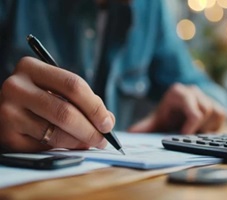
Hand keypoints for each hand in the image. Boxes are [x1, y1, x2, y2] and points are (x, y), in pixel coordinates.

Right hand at [0, 57, 114, 151]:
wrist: (6, 109)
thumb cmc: (40, 97)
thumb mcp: (57, 89)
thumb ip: (83, 101)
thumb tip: (107, 122)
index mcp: (31, 67)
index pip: (73, 85)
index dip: (95, 106)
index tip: (107, 122)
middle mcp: (16, 87)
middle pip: (65, 112)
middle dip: (90, 130)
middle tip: (103, 139)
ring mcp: (8, 112)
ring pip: (56, 133)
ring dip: (79, 142)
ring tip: (89, 142)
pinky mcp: (7, 136)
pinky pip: (45, 147)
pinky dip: (63, 148)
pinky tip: (70, 145)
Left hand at [128, 83, 226, 133]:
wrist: (180, 111)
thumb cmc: (168, 116)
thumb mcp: (157, 121)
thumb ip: (145, 127)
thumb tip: (131, 133)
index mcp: (178, 92)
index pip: (192, 110)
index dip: (191, 127)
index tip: (184, 135)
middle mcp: (193, 91)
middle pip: (205, 112)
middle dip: (197, 127)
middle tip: (187, 133)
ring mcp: (207, 96)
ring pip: (215, 113)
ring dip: (206, 126)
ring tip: (193, 129)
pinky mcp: (217, 103)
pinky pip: (221, 115)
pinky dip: (214, 125)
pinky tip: (203, 127)